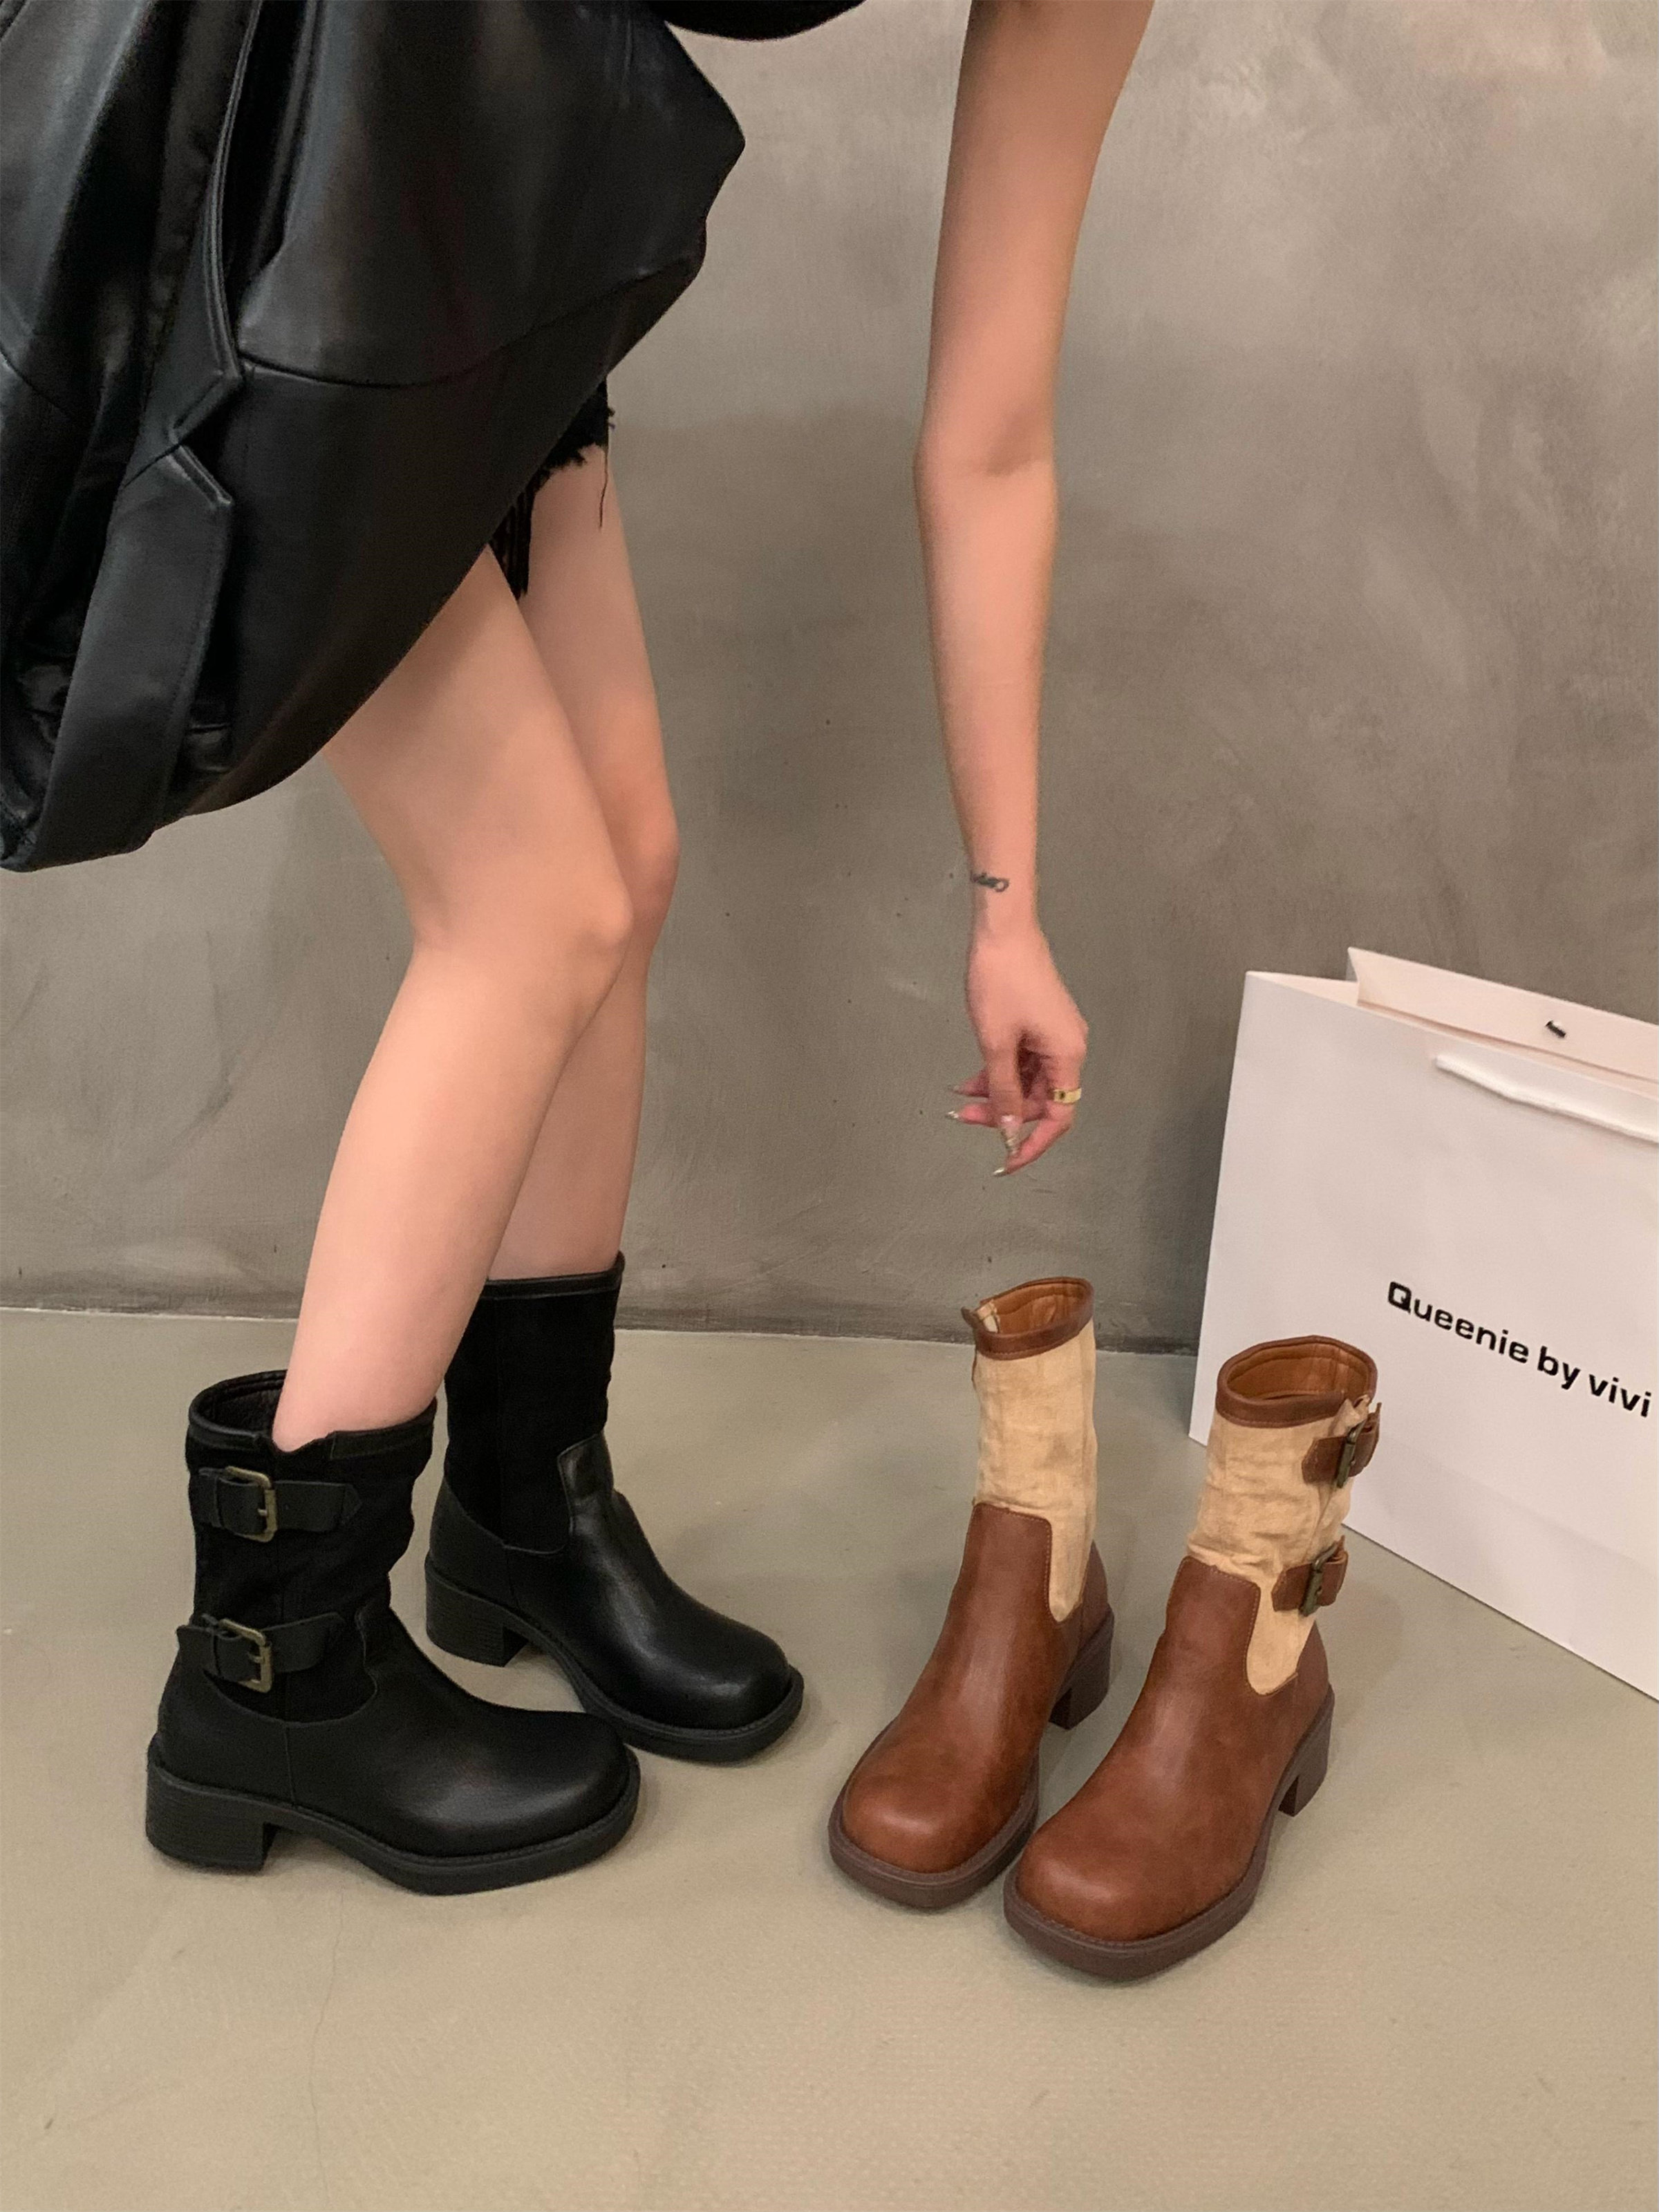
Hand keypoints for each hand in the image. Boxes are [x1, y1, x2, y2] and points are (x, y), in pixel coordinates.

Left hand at [951, 920, 1086, 1171]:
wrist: (1004, 929)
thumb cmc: (1001, 983)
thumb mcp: (996, 1044)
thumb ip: (1004, 1090)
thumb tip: (1008, 1129)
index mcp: (1067, 1056)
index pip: (1058, 1117)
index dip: (1033, 1144)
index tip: (1006, 1161)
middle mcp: (1068, 1049)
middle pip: (1040, 1099)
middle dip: (1004, 1112)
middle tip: (964, 1115)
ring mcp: (1055, 1034)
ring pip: (1028, 1080)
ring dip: (997, 1091)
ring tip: (961, 1095)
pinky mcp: (1041, 1022)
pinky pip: (1024, 1060)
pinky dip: (1000, 1070)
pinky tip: (971, 1076)